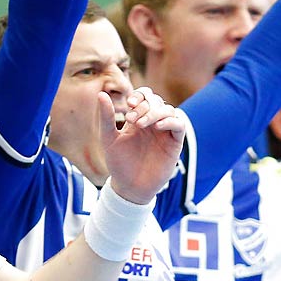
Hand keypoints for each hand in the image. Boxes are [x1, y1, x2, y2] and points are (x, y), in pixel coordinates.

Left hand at [102, 86, 186, 202]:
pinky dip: (170, 121)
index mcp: (138, 118)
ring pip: (168, 110)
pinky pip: (179, 125)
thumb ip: (106, 117)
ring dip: (155, 113)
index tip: (129, 105)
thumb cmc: (119, 163)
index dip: (139, 96)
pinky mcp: (175, 143)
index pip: (145, 96)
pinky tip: (158, 126)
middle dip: (144, 106)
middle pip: (156, 101)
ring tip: (141, 124)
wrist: (129, 186)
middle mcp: (153, 122)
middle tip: (132, 120)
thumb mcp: (108, 138)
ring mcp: (165, 132)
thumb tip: (101, 94)